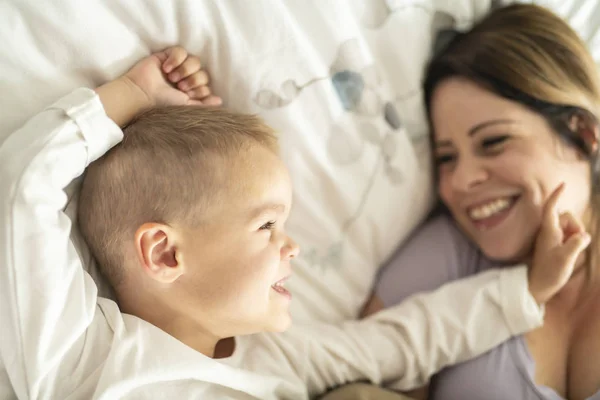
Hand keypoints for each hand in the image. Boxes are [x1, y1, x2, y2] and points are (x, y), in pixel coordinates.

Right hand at [96, 46, 220, 125]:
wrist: (143, 94)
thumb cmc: (162, 104)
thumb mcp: (186, 107)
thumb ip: (203, 104)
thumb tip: (220, 101)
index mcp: (191, 91)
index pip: (207, 84)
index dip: (200, 89)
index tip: (187, 95)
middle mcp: (186, 78)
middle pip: (203, 72)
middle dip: (193, 80)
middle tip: (180, 87)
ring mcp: (178, 67)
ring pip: (195, 60)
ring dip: (185, 70)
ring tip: (172, 78)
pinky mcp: (167, 56)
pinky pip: (181, 51)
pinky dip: (175, 59)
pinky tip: (166, 68)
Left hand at [528, 183, 590, 304]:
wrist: (539, 286)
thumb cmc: (549, 273)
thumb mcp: (565, 258)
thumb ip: (576, 244)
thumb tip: (584, 235)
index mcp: (548, 231)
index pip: (551, 208)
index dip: (556, 195)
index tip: (563, 184)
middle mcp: (549, 231)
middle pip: (568, 216)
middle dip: (576, 226)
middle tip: (573, 243)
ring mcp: (553, 237)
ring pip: (571, 226)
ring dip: (576, 235)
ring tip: (570, 251)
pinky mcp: (557, 244)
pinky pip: (572, 236)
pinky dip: (575, 241)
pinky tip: (571, 254)